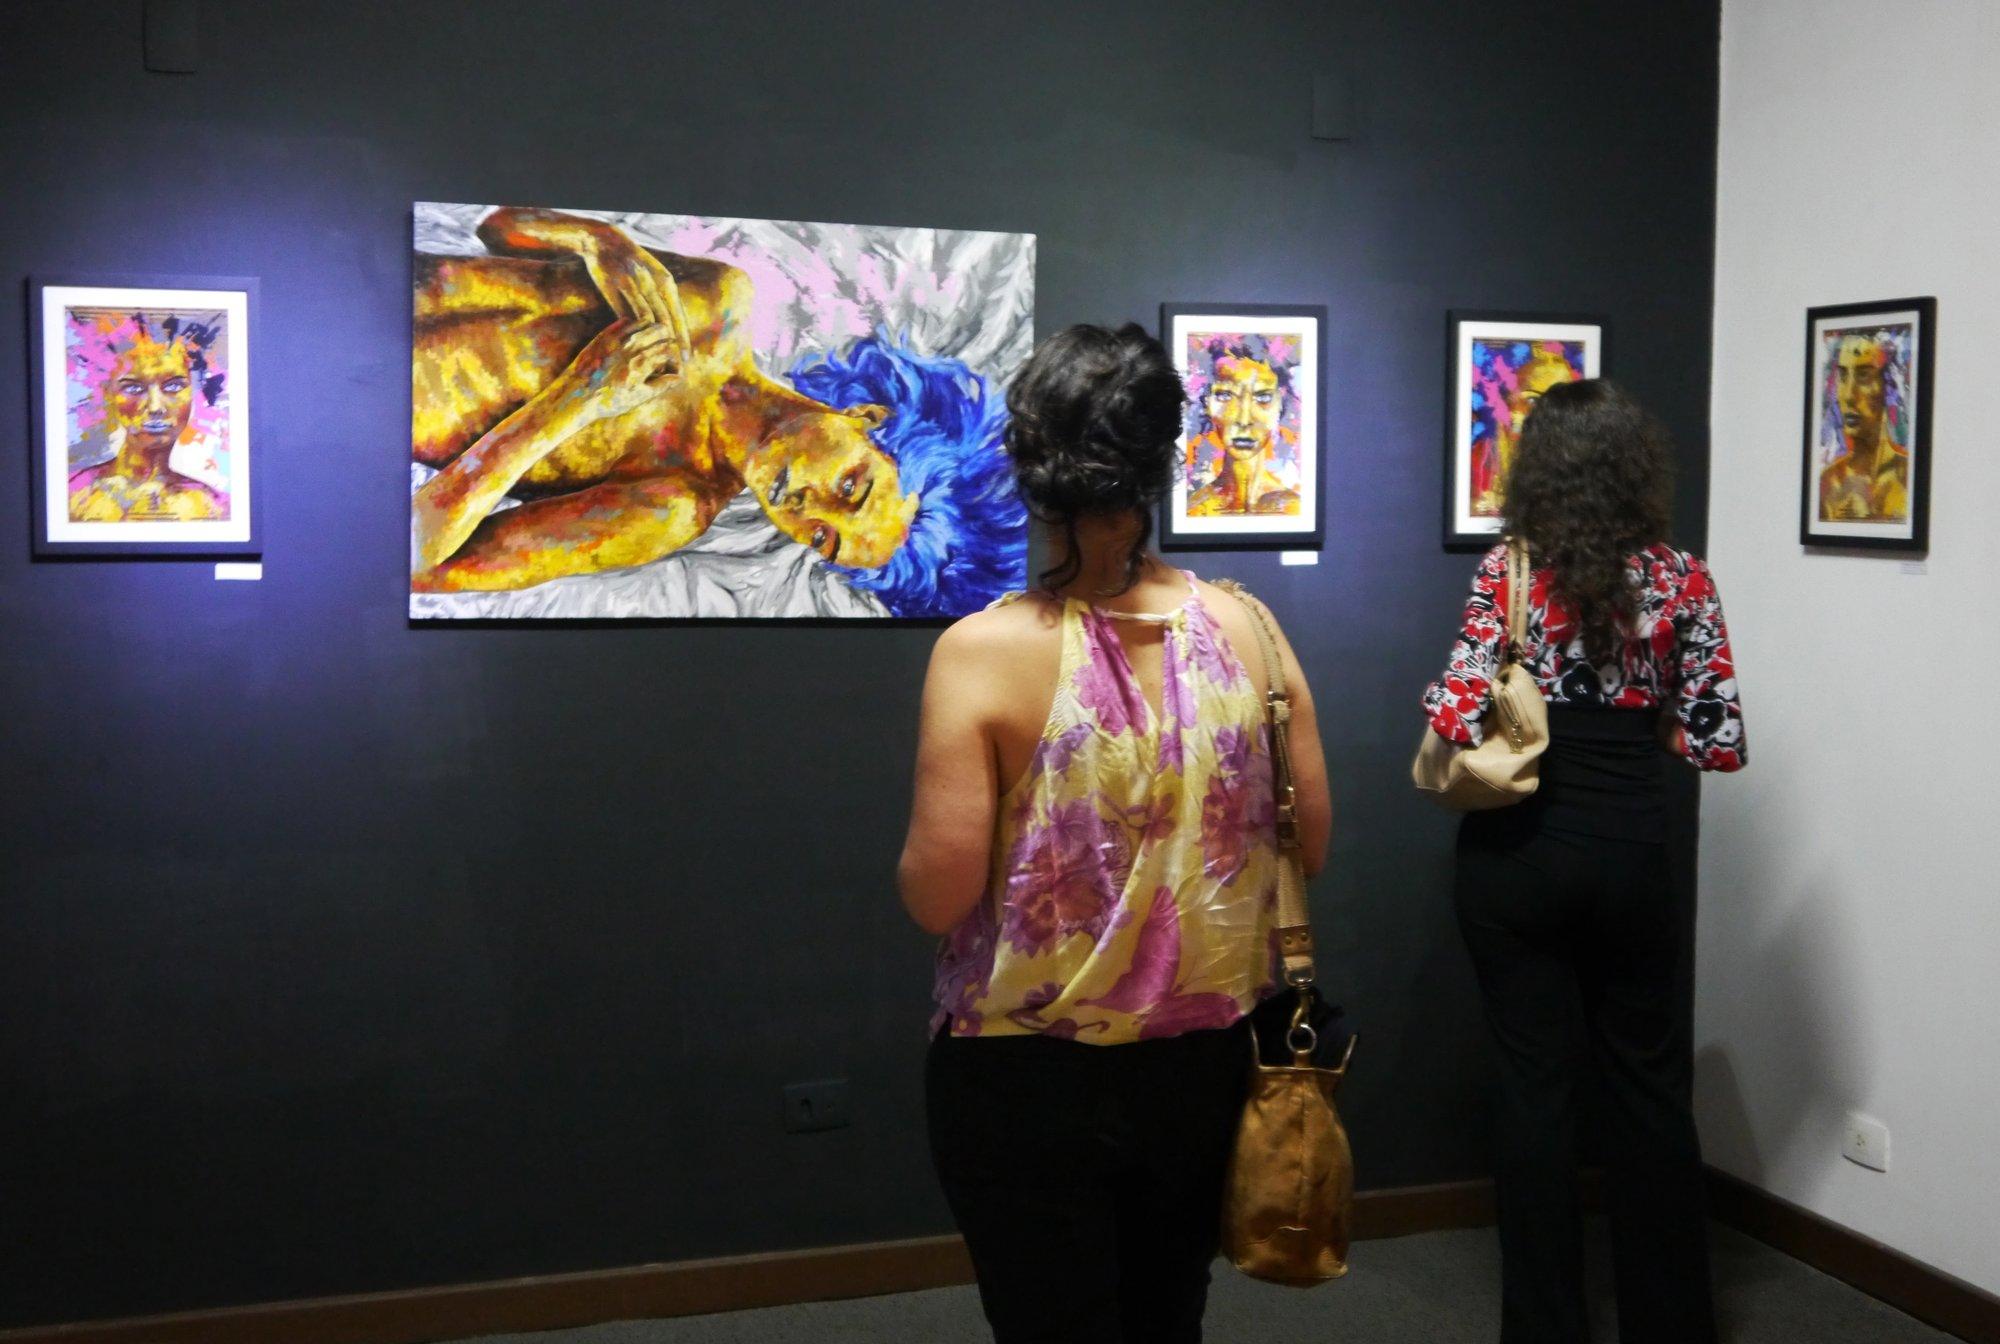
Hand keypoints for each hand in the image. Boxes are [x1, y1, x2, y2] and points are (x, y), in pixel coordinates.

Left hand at [557, 321, 679, 422]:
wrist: (576, 396)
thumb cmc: (608, 401)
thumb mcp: (638, 397)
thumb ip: (661, 385)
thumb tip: (678, 378)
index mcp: (642, 363)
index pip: (671, 350)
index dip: (676, 359)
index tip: (673, 368)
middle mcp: (631, 346)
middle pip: (662, 331)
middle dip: (668, 342)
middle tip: (666, 355)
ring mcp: (617, 337)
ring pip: (646, 322)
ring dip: (654, 332)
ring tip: (653, 346)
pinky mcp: (606, 334)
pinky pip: (628, 321)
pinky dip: (637, 328)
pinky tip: (635, 341)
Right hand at [580, 233, 693, 360]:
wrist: (605, 241)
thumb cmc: (629, 263)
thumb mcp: (651, 276)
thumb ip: (660, 299)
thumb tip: (668, 327)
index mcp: (666, 282)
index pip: (679, 316)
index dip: (684, 339)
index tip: (688, 359)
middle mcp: (655, 283)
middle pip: (669, 322)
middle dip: (674, 346)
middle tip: (678, 368)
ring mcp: (637, 284)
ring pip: (651, 320)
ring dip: (654, 344)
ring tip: (656, 363)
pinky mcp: (618, 285)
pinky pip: (629, 314)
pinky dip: (635, 333)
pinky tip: (635, 348)